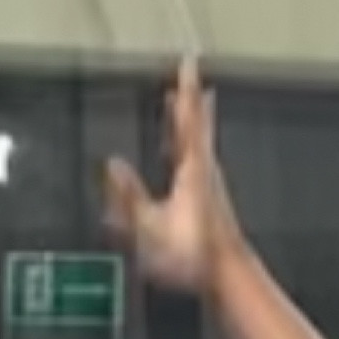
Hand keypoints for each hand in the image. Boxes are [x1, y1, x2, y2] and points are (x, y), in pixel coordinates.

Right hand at [102, 60, 238, 295]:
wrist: (225, 275)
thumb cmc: (193, 255)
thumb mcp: (150, 227)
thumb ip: (129, 196)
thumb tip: (112, 165)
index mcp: (192, 170)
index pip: (188, 120)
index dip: (185, 90)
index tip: (186, 63)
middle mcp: (204, 171)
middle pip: (197, 125)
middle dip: (189, 98)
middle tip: (187, 74)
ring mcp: (208, 184)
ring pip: (199, 141)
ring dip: (190, 120)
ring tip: (183, 102)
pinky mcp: (208, 198)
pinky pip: (196, 160)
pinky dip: (189, 145)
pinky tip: (179, 152)